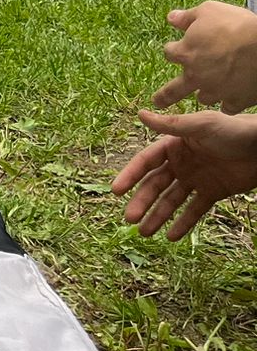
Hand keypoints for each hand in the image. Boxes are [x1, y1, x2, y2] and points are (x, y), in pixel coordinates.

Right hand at [112, 107, 256, 238]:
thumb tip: (140, 114)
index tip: (116, 190)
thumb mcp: (202, 125)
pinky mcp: (213, 193)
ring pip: (171, 201)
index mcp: (174, 146)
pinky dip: (184, 223)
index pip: (146, 162)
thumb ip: (171, 124)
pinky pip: (195, 210)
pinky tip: (171, 236)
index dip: (130, 175)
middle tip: (129, 219)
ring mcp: (196, 179)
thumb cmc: (234, 130)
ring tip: (145, 232)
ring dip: (158, 216)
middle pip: (155, 185)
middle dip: (141, 202)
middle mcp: (181, 164)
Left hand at [154, 0, 256, 113]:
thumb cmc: (237, 24)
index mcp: (185, 53)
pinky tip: (230, 101)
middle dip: (164, 97)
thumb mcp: (209, 10)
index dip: (174, 49)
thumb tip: (171, 18)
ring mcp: (216, 90)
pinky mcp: (236, 100)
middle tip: (157, 102)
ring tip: (206, 92)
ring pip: (203, 98)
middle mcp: (196, 75)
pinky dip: (228, 104)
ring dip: (204, 93)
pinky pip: (228, 108)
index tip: (176, 48)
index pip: (170, 53)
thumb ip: (187, 17)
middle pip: (173, 90)